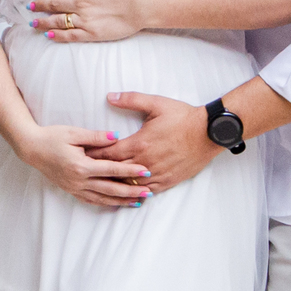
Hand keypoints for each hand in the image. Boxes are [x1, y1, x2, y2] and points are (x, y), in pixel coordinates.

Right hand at [19, 124, 151, 208]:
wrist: (32, 148)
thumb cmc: (53, 137)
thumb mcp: (75, 133)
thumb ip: (97, 137)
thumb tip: (117, 136)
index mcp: (81, 165)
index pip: (111, 169)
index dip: (130, 171)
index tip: (146, 170)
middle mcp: (79, 180)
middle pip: (110, 189)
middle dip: (131, 191)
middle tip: (148, 193)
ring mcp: (75, 187)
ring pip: (102, 198)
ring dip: (121, 201)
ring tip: (138, 202)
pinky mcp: (71, 190)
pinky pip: (91, 200)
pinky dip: (106, 203)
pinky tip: (117, 204)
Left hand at [30, 0, 149, 42]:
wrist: (142, 4)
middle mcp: (80, 3)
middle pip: (54, 4)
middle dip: (40, 5)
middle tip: (29, 7)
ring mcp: (85, 19)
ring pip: (58, 20)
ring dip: (43, 21)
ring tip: (33, 22)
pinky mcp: (91, 33)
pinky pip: (70, 35)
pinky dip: (58, 35)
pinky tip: (49, 34)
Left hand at [96, 93, 214, 192]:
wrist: (209, 132)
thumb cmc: (183, 117)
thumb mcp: (157, 103)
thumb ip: (131, 100)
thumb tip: (110, 96)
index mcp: (139, 143)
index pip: (108, 153)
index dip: (94, 154)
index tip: (81, 155)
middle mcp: (145, 162)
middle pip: (115, 171)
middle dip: (99, 170)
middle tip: (85, 171)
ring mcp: (157, 174)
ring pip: (129, 184)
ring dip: (115, 184)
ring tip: (101, 184)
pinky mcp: (168, 181)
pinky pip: (146, 191)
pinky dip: (134, 192)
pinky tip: (126, 193)